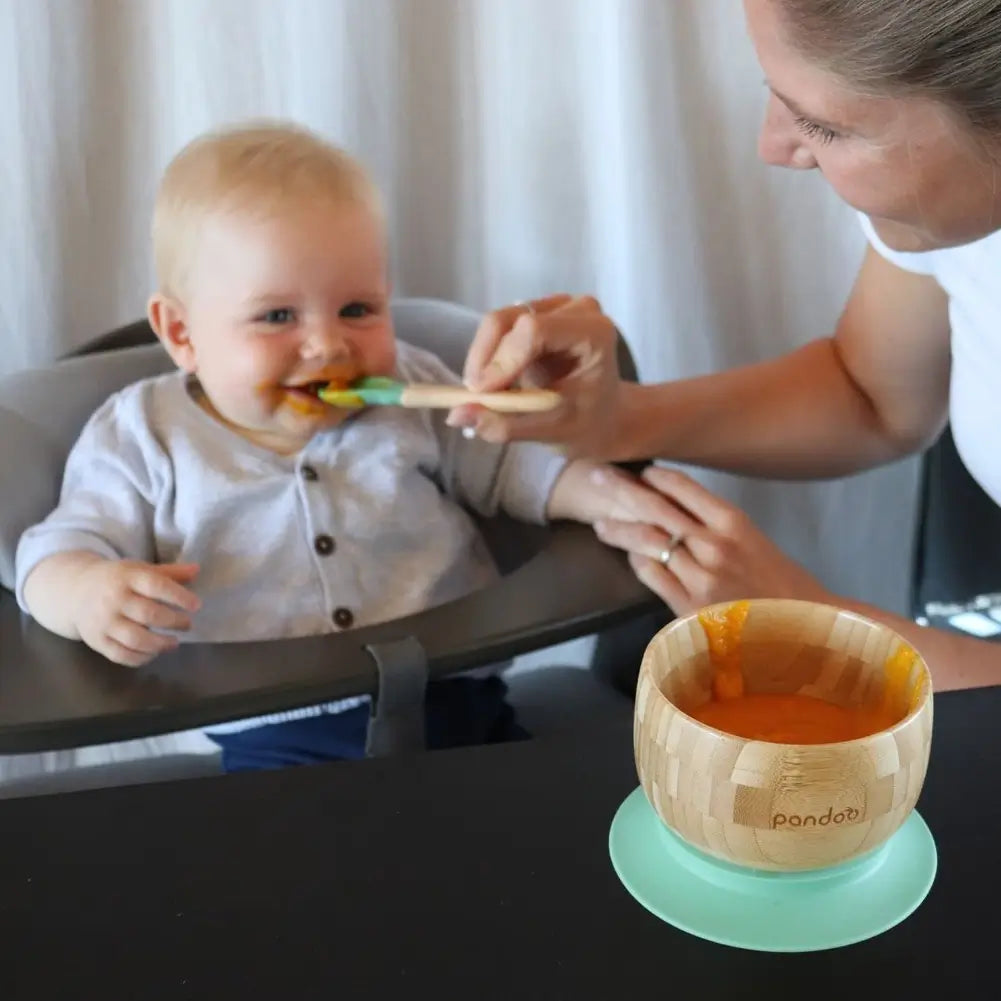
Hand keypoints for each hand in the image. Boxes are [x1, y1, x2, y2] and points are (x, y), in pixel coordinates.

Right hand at [73, 560, 200, 666]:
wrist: (75, 591)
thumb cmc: (118, 580)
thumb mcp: (140, 569)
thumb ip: (170, 572)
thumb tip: (197, 570)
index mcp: (127, 577)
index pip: (156, 585)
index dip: (179, 596)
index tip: (196, 605)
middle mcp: (113, 599)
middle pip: (148, 614)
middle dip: (173, 621)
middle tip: (188, 624)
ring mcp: (103, 622)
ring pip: (135, 639)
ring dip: (160, 644)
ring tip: (174, 642)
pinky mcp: (96, 641)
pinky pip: (121, 655)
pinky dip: (142, 658)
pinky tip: (155, 653)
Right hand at [451, 294, 627, 457]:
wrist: (605, 418)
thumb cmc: (588, 425)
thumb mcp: (549, 432)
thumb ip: (506, 425)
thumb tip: (458, 414)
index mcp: (594, 333)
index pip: (535, 331)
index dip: (502, 360)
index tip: (481, 394)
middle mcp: (576, 310)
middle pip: (509, 319)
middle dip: (485, 358)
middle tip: (473, 396)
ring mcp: (556, 307)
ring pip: (498, 322)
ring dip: (484, 358)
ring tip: (486, 393)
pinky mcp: (537, 313)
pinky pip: (499, 328)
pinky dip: (489, 356)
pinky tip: (496, 382)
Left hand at [593, 466, 830, 615]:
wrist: (802, 626)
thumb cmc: (781, 583)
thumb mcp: (754, 541)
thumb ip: (717, 524)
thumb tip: (676, 507)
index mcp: (733, 523)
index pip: (684, 488)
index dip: (656, 476)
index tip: (639, 470)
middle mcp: (714, 545)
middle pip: (657, 510)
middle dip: (623, 491)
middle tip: (598, 477)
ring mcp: (700, 577)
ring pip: (649, 543)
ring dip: (620, 529)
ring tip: (601, 523)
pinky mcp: (689, 607)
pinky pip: (652, 576)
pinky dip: (638, 563)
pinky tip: (629, 556)